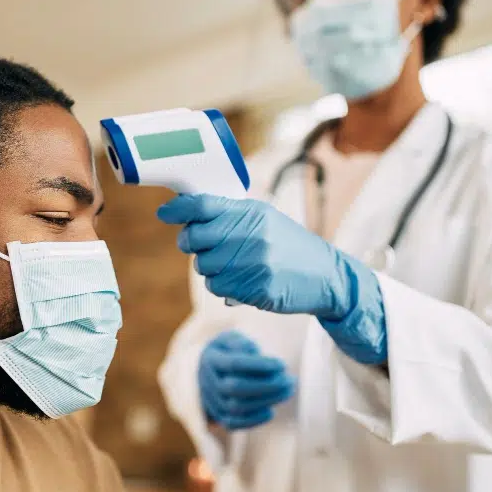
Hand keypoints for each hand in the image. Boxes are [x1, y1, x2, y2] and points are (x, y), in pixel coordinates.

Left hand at [159, 194, 387, 364]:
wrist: (327, 276)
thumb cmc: (288, 246)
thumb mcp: (265, 220)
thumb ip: (231, 215)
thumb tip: (188, 213)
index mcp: (252, 212)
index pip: (204, 204)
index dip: (179, 208)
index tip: (164, 213)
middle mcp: (251, 234)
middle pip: (195, 237)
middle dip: (191, 243)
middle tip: (202, 246)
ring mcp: (254, 262)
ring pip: (203, 266)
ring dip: (211, 269)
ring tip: (234, 266)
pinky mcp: (256, 287)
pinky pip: (218, 287)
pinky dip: (223, 287)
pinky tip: (242, 281)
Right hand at [199, 331, 295, 430]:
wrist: (208, 371)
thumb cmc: (226, 351)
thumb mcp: (230, 338)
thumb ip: (240, 342)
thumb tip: (254, 351)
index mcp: (210, 359)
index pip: (234, 364)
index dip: (259, 365)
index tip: (282, 365)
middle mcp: (207, 381)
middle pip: (235, 387)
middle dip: (266, 385)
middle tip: (288, 380)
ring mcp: (211, 400)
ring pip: (236, 407)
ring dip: (266, 401)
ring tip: (287, 391)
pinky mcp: (218, 415)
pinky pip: (233, 424)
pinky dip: (253, 420)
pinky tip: (270, 411)